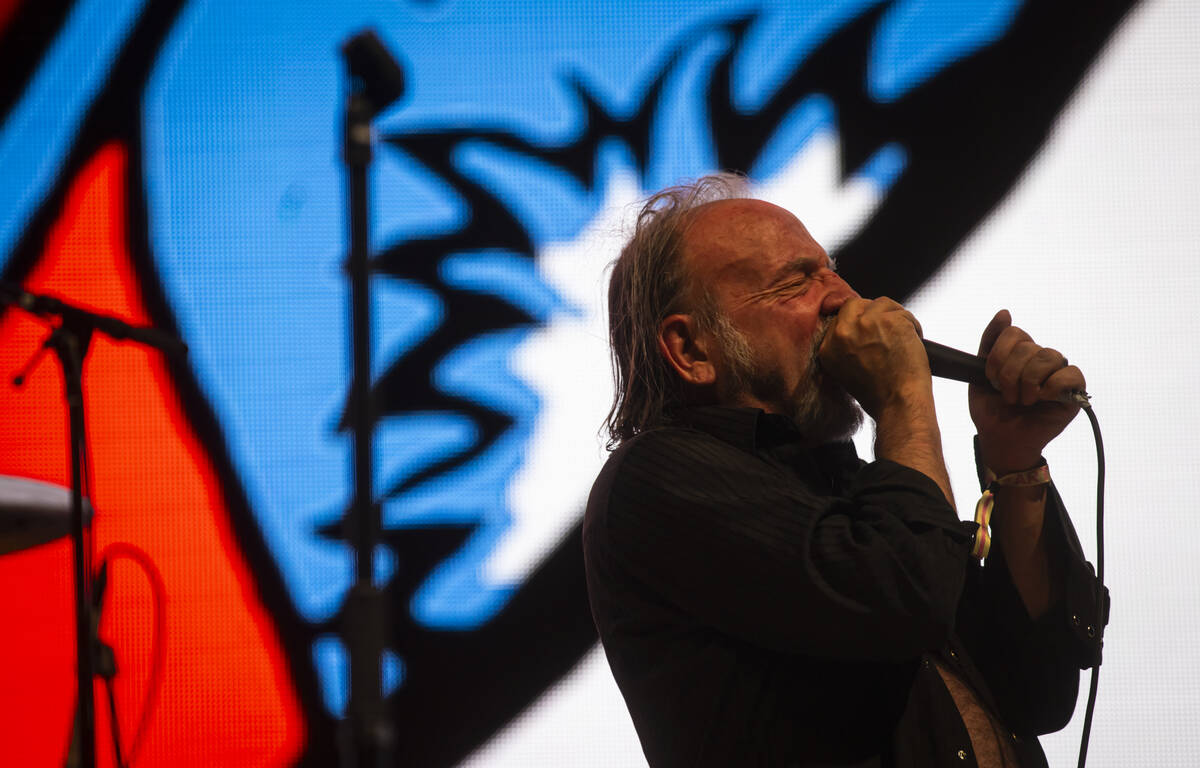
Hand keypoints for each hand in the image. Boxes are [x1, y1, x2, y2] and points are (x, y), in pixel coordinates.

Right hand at [818, 296, 930, 417]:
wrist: (897, 404)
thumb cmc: (878, 396)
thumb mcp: (846, 373)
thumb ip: (846, 348)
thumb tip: (859, 329)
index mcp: (828, 348)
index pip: (841, 318)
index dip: (860, 321)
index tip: (871, 328)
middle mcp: (842, 333)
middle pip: (856, 304)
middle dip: (873, 312)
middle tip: (888, 328)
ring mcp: (865, 324)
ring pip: (882, 304)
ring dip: (895, 318)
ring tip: (903, 339)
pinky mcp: (889, 320)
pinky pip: (903, 312)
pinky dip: (913, 325)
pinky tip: (914, 341)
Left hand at [969, 310, 1084, 472]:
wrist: (1000, 439)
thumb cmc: (991, 409)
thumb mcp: (979, 374)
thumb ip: (989, 342)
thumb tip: (1004, 312)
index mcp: (1020, 353)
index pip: (1014, 333)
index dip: (999, 356)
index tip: (990, 378)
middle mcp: (1041, 360)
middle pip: (1029, 347)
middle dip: (1010, 375)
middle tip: (1007, 396)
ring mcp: (1058, 374)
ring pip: (1049, 356)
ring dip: (1028, 382)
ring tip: (1022, 400)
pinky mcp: (1074, 392)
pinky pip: (1071, 374)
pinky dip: (1052, 386)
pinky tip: (1041, 399)